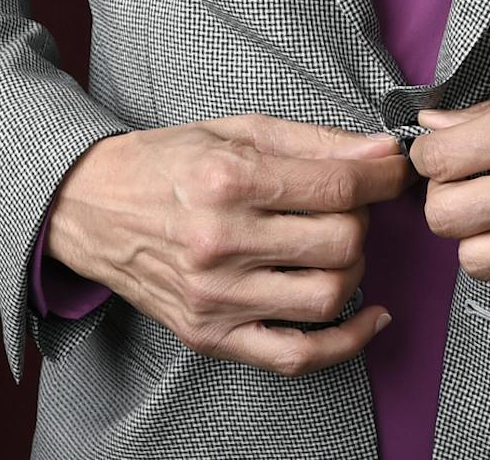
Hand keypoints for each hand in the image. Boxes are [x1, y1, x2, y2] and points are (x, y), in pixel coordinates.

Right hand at [46, 114, 410, 375]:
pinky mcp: (211, 335)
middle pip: (340, 242)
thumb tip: (380, 152)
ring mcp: (215, 297)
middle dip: (362, 219)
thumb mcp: (238, 132)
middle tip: (348, 204)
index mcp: (228, 180)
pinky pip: (295, 356)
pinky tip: (369, 316)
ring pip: (328, 296)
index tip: (396, 170)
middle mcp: (220, 242)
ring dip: (352, 269)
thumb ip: (314, 142)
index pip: (337, 188)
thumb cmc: (169, 163)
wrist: (93, 208)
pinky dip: (345, 342)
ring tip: (335, 247)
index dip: (382, 177)